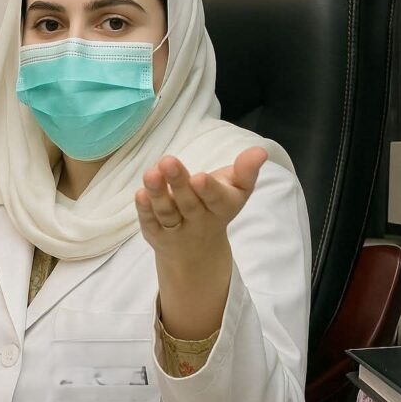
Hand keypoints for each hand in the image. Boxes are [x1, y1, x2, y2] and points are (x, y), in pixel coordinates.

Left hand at [135, 146, 268, 264]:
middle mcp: (199, 220)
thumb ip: (246, 171)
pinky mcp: (156, 233)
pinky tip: (139, 194)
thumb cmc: (217, 206)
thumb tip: (261, 151)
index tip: (199, 177)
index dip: (208, 190)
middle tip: (168, 161)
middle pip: (188, 204)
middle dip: (179, 184)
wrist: (198, 250)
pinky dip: (144, 210)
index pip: (216, 200)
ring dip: (157, 194)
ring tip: (150, 173)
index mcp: (222, 208)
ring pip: (167, 213)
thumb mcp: (237, 190)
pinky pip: (150, 222)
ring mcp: (176, 229)